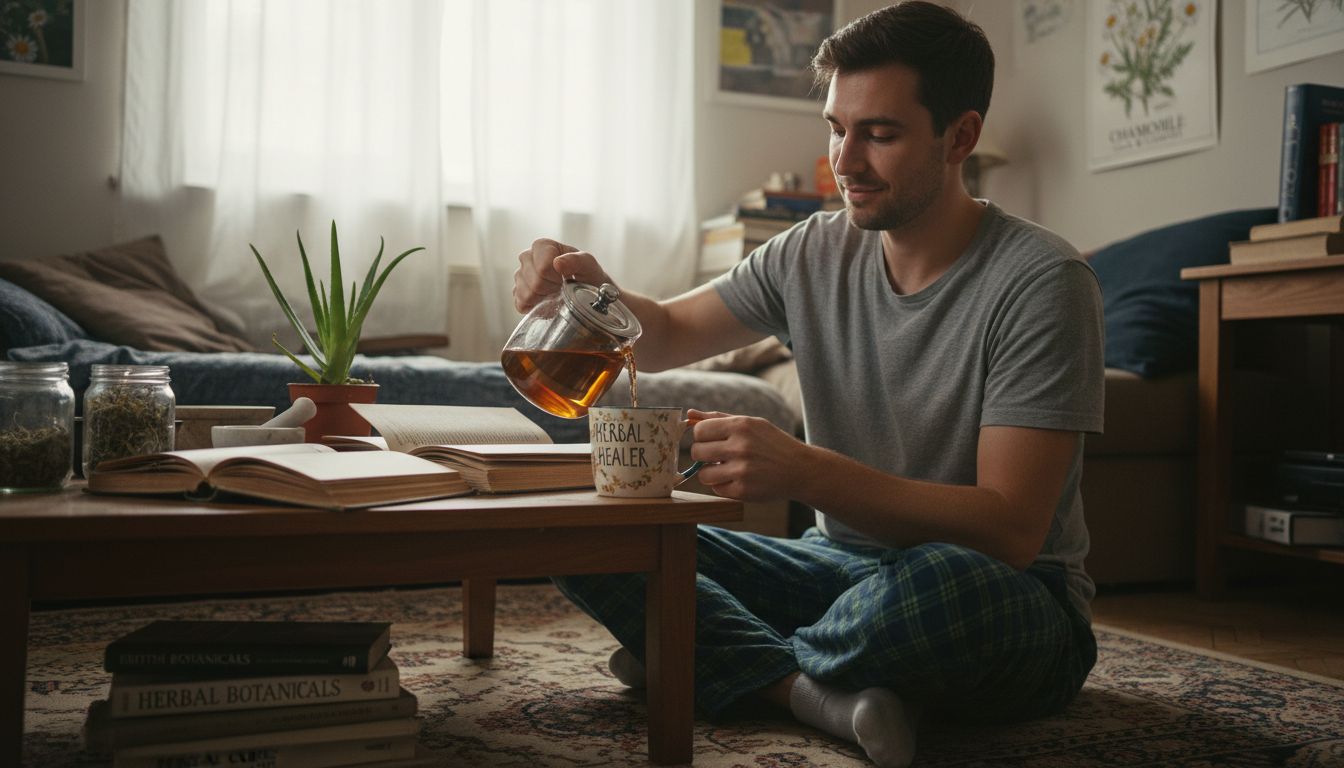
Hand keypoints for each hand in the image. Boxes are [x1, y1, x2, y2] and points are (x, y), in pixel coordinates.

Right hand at [512, 238, 614, 313]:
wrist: (586, 291)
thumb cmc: (587, 275)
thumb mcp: (588, 265)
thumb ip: (576, 260)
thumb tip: (557, 263)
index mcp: (542, 246)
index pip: (543, 267)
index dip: (557, 277)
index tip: (566, 278)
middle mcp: (526, 257)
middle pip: (535, 282)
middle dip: (551, 288)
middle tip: (562, 287)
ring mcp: (519, 275)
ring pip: (527, 294)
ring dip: (544, 298)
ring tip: (554, 292)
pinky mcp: (517, 293)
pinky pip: (521, 304)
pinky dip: (536, 307)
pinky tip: (546, 300)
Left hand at [686, 408, 808, 501]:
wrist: (801, 469)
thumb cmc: (772, 444)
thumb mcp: (751, 424)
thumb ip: (718, 418)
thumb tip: (689, 415)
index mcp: (741, 426)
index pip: (699, 431)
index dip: (702, 437)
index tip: (711, 441)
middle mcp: (740, 447)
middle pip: (697, 452)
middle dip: (704, 455)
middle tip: (718, 456)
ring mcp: (742, 470)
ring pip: (703, 474)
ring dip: (711, 473)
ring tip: (726, 469)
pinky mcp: (743, 491)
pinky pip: (716, 489)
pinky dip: (723, 485)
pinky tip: (738, 479)